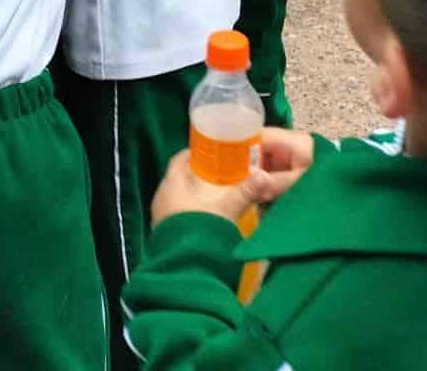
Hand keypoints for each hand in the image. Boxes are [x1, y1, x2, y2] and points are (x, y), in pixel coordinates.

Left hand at [151, 130, 313, 228]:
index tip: (211, 152)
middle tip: (219, 174)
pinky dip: (192, 213)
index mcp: (171, 186)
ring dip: (194, 197)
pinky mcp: (166, 238)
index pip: (177, 160)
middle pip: (178, 180)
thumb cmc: (201, 234)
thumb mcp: (226, 211)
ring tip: (217, 196)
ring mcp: (161, 221)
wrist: (184, 274)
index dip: (192, 154)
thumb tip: (265, 176)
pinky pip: (178, 217)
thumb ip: (244, 193)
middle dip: (197, 177)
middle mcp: (161, 200)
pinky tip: (208, 219)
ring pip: (178, 200)